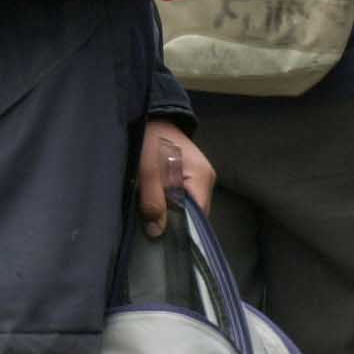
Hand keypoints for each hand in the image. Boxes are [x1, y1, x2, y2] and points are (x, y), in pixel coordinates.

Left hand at [138, 120, 214, 237]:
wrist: (149, 114)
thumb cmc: (150, 140)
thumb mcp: (147, 171)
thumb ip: (153, 201)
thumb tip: (157, 232)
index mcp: (202, 177)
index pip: (199, 216)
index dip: (182, 229)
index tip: (164, 239)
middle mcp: (207, 178)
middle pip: (195, 211)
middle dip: (175, 222)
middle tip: (154, 230)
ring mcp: (200, 175)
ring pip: (188, 204)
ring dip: (172, 211)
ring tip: (153, 219)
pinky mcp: (189, 172)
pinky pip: (184, 194)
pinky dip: (171, 200)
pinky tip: (157, 204)